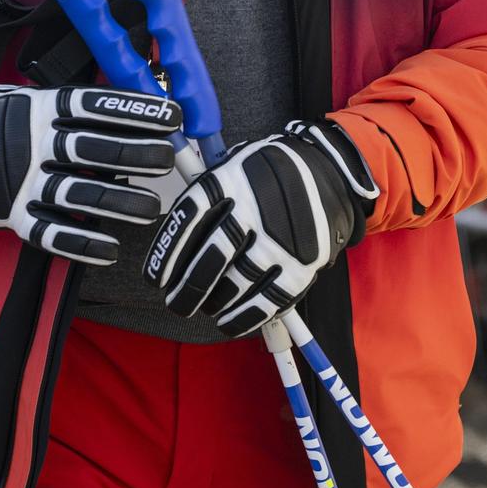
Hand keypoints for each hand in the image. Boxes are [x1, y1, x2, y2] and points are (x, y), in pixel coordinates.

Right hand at [0, 83, 181, 264]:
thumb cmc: (3, 121)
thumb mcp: (33, 99)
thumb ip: (77, 107)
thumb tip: (138, 106)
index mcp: (41, 108)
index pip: (95, 107)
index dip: (135, 111)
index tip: (172, 117)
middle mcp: (33, 143)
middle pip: (92, 150)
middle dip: (134, 155)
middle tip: (167, 160)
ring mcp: (21, 181)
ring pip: (77, 195)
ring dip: (117, 204)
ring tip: (150, 209)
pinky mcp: (11, 215)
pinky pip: (49, 234)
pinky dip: (81, 244)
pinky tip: (110, 249)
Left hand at [146, 120, 378, 336]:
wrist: (331, 175)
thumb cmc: (269, 176)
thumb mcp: (235, 165)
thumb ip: (207, 196)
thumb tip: (172, 241)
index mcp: (231, 177)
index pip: (189, 216)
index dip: (167, 252)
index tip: (155, 279)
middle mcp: (256, 206)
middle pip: (212, 256)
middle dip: (188, 288)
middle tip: (176, 303)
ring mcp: (281, 237)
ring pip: (237, 283)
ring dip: (214, 302)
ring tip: (204, 307)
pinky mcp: (303, 263)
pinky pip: (268, 300)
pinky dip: (243, 317)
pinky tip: (227, 322)